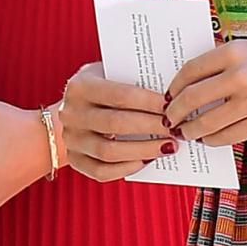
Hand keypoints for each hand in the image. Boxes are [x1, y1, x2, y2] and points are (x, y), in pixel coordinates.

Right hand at [58, 60, 172, 180]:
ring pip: (109, 152)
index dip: (149, 102)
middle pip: (116, 124)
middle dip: (151, 127)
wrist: (72, 109)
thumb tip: (171, 91)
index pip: (120, 95)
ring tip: (168, 147)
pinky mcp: (75, 161)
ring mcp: (71, 140)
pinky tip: (148, 160)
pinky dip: (127, 168)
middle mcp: (71, 114)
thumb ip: (132, 79)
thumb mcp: (109, 73)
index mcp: (79, 87)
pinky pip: (102, 172)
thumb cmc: (101, 88)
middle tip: (175, 128)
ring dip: (144, 150)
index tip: (172, 105)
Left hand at [165, 37, 246, 145]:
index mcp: (234, 52)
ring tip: (187, 132)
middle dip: (175, 112)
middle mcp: (239, 76)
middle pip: (191, 99)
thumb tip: (197, 81)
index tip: (169, 95)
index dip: (174, 87)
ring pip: (206, 122)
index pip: (190, 71)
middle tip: (170, 119)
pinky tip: (209, 138)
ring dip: (191, 130)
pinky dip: (213, 139)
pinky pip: (228, 136)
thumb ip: (227, 61)